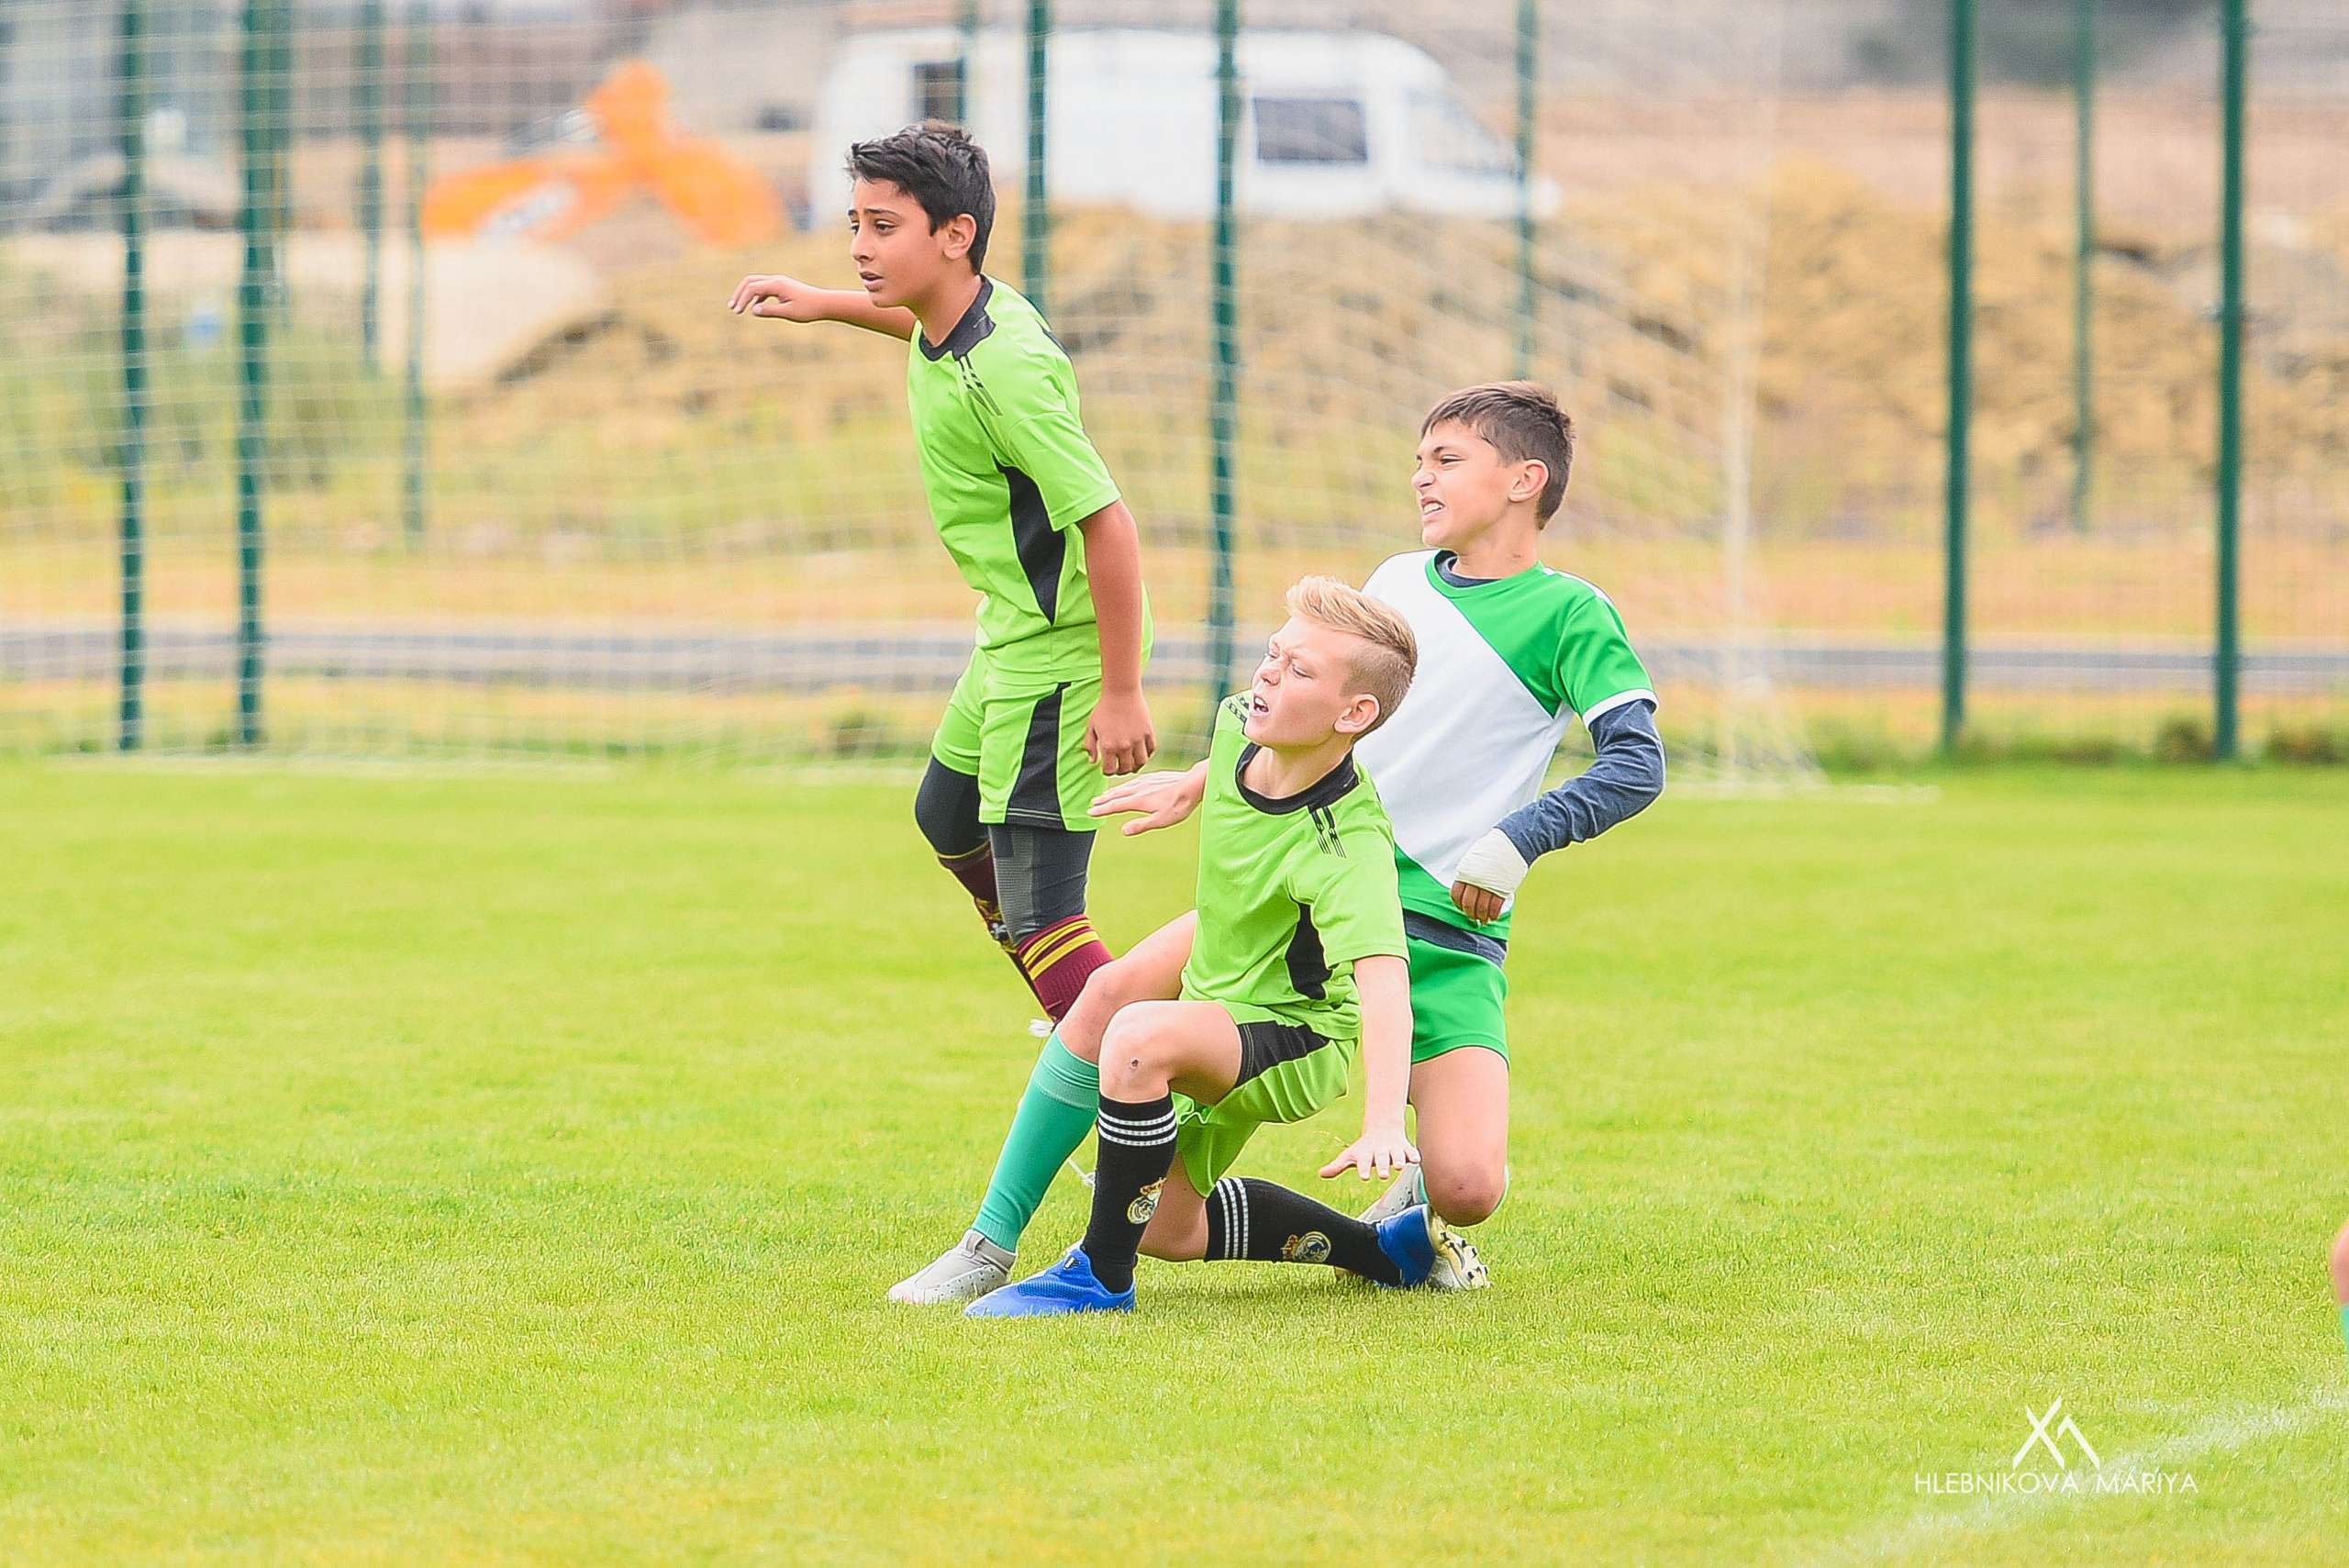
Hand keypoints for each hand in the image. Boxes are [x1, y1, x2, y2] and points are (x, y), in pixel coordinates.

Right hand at [728, 274, 830, 321]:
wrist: (825, 303)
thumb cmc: (809, 309)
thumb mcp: (789, 313)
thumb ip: (770, 311)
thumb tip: (753, 311)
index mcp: (777, 285)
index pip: (752, 288)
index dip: (742, 300)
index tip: (737, 312)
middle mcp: (776, 280)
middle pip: (750, 281)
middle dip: (739, 294)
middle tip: (732, 307)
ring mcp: (779, 282)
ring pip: (756, 284)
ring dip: (746, 295)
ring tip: (738, 308)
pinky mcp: (782, 287)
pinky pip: (764, 289)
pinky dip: (756, 297)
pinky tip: (754, 308)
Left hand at [1084, 689, 1156, 777]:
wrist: (1121, 692)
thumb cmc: (1104, 709)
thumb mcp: (1092, 727)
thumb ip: (1090, 746)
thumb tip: (1092, 761)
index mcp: (1108, 746)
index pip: (1109, 771)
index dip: (1108, 771)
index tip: (1108, 767)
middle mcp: (1124, 746)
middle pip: (1125, 769)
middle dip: (1121, 770)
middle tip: (1119, 766)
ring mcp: (1138, 740)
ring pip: (1141, 763)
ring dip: (1136, 766)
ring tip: (1132, 763)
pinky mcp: (1149, 733)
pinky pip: (1151, 750)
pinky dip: (1147, 754)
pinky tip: (1141, 752)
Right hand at [1089, 765, 1203, 834]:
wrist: (1193, 784)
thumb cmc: (1179, 804)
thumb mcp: (1161, 820)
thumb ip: (1142, 825)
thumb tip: (1123, 831)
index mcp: (1139, 800)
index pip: (1116, 805)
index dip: (1102, 809)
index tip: (1091, 812)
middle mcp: (1139, 788)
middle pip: (1117, 794)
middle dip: (1104, 799)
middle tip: (1093, 803)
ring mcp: (1146, 781)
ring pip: (1124, 786)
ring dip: (1113, 791)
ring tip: (1105, 795)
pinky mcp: (1153, 777)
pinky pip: (1133, 780)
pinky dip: (1125, 784)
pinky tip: (1127, 785)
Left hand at [1320, 1123, 1419, 1181]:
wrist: (1382, 1129)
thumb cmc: (1364, 1148)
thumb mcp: (1350, 1156)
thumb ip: (1337, 1166)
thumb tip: (1321, 1174)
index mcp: (1366, 1155)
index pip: (1364, 1163)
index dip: (1364, 1169)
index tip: (1364, 1177)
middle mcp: (1380, 1152)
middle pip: (1381, 1160)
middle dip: (1382, 1167)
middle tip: (1383, 1175)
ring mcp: (1393, 1150)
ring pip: (1397, 1155)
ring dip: (1398, 1160)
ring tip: (1399, 1166)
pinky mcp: (1405, 1148)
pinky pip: (1410, 1151)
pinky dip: (1413, 1155)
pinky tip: (1416, 1160)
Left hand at [1449, 828, 1529, 924]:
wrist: (1513, 842)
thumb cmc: (1493, 848)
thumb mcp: (1474, 857)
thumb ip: (1469, 872)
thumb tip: (1466, 885)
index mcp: (1466, 872)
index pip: (1456, 894)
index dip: (1458, 904)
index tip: (1462, 908)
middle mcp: (1475, 880)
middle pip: (1468, 904)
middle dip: (1469, 913)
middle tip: (1472, 917)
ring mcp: (1488, 885)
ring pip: (1481, 908)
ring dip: (1481, 917)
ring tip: (1483, 920)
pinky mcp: (1502, 889)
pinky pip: (1495, 907)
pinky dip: (1493, 914)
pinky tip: (1493, 917)